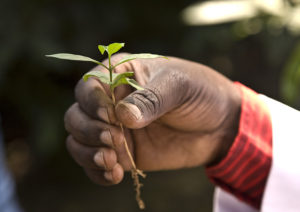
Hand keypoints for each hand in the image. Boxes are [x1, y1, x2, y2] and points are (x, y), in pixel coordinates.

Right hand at [64, 54, 240, 184]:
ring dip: (88, 153)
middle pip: (77, 115)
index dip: (93, 103)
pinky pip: (95, 164)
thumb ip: (152, 98)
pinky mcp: (123, 153)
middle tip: (116, 139)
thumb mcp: (179, 86)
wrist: (219, 124)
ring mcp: (115, 129)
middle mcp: (112, 102)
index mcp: (121, 75)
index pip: (88, 86)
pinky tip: (115, 175)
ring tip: (113, 161)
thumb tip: (123, 116)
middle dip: (90, 130)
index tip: (112, 117)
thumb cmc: (199, 93)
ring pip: (79, 140)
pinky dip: (96, 172)